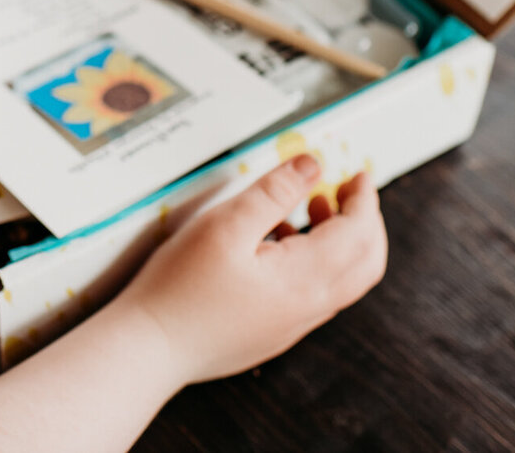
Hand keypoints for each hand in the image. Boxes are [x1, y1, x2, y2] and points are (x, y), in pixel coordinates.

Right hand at [107, 155, 386, 385]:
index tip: (360, 175)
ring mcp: (291, 326)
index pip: (359, 234)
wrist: (149, 350)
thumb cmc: (179, 289)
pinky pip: (314, 295)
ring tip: (312, 209)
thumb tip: (313, 164)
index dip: (364, 200)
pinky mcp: (272, 334)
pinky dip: (317, 263)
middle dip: (365, 222)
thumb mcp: (224, 225)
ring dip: (341, 241)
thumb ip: (274, 192)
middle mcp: (307, 308)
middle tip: (348, 190)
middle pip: (366, 263)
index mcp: (303, 280)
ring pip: (342, 281)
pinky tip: (277, 243)